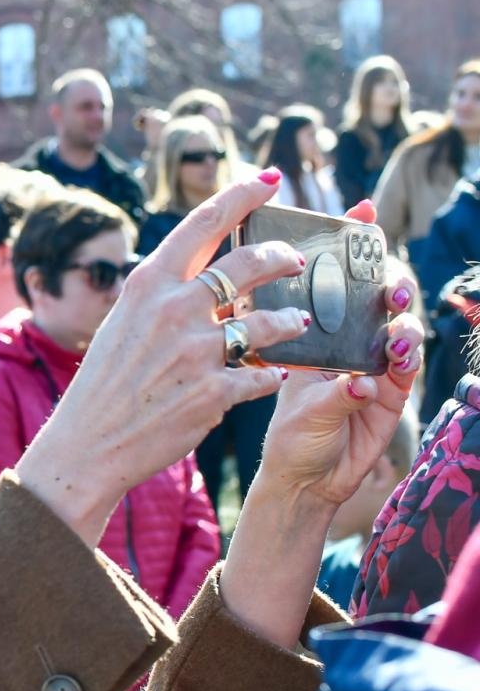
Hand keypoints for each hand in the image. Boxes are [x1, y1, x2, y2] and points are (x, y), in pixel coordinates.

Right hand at [18, 170, 303, 544]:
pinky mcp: (214, 393)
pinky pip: (262, 375)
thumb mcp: (123, 322)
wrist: (87, 443)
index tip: (271, 180)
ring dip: (291, 321)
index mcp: (148, 284)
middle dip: (283, 257)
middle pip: (250, 263)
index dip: (243, 195)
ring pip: (269, 322)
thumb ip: (163, 295)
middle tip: (297, 261)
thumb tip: (205, 274)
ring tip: (299, 323)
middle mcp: (173, 310)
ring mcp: (196, 352)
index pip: (203, 223)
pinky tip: (270, 375)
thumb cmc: (104, 382)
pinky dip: (270, 374)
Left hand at [253, 201, 422, 506]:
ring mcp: (376, 366)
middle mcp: (352, 341)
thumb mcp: (286, 389)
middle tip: (389, 288)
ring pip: (401, 329)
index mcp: (321, 328)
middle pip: (382, 295)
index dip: (356, 242)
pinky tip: (386, 368)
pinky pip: (403, 372)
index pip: (340, 275)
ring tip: (393, 328)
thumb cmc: (286, 430)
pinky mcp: (392, 397)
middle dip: (392, 282)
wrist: (301, 480)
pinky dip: (398, 366)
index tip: (363, 210)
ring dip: (401, 324)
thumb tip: (333, 357)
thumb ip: (309, 367)